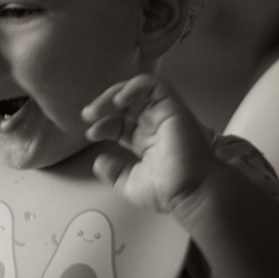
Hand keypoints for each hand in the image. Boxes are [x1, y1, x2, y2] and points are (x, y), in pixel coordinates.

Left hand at [82, 74, 213, 212]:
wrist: (190, 192)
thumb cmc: (169, 192)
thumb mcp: (129, 184)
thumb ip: (113, 172)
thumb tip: (99, 162)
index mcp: (145, 140)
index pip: (119, 122)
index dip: (102, 124)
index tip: (91, 134)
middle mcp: (154, 125)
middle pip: (125, 103)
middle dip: (103, 105)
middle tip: (89, 115)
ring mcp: (163, 115)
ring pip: (137, 90)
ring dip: (114, 93)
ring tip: (100, 108)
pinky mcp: (173, 108)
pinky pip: (153, 84)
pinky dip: (134, 86)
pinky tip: (119, 100)